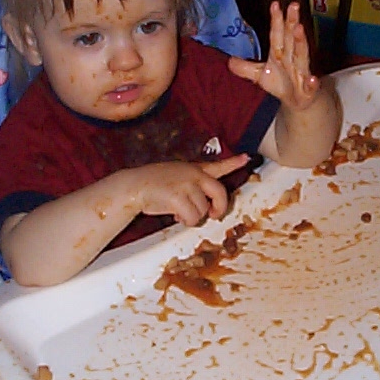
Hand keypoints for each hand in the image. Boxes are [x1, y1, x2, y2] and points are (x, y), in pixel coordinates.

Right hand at [134, 155, 249, 225]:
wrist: (133, 186)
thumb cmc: (152, 185)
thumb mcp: (175, 176)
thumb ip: (192, 185)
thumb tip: (205, 208)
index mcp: (193, 169)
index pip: (217, 165)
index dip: (233, 163)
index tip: (247, 158)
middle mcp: (193, 174)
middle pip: (219, 193)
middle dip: (219, 208)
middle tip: (214, 215)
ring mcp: (186, 185)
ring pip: (203, 211)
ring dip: (192, 216)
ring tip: (177, 211)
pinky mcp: (178, 197)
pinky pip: (192, 217)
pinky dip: (185, 221)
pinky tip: (174, 215)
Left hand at [229, 1, 319, 110]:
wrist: (298, 101)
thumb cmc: (280, 83)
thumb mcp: (260, 76)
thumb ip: (245, 68)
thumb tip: (229, 61)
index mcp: (279, 54)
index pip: (277, 35)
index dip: (276, 20)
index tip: (275, 4)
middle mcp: (292, 59)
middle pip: (291, 39)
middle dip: (292, 22)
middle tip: (293, 5)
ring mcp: (301, 73)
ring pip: (302, 56)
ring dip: (301, 42)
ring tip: (299, 28)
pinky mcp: (308, 90)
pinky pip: (311, 86)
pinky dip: (312, 82)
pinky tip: (313, 78)